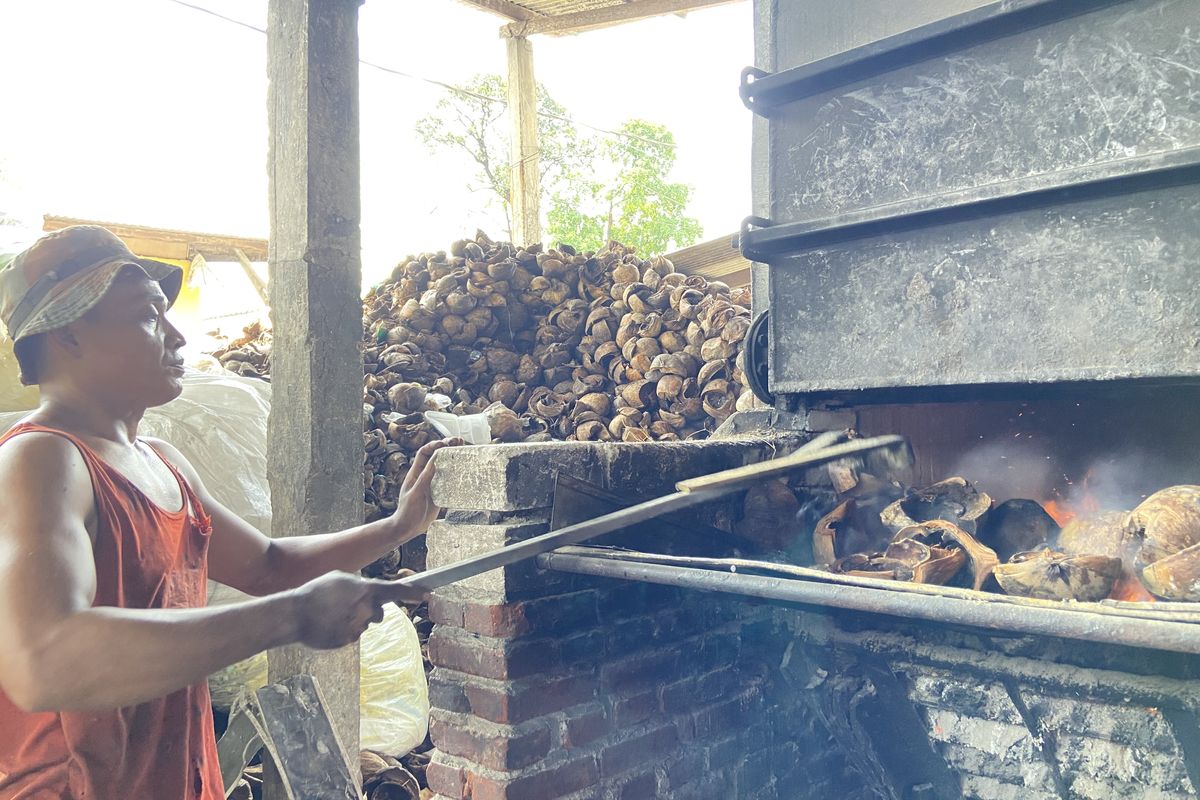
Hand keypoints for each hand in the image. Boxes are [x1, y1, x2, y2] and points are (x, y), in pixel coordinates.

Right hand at [289, 572, 426, 649]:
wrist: (294, 614)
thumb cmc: (316, 592)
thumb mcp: (340, 579)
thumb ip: (360, 585)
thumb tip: (370, 593)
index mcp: (365, 590)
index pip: (395, 591)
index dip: (413, 593)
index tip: (429, 594)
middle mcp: (365, 609)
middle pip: (378, 612)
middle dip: (370, 610)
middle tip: (347, 605)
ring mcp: (357, 627)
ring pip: (364, 624)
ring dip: (353, 620)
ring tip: (331, 614)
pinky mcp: (348, 641)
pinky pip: (352, 635)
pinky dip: (343, 631)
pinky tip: (328, 625)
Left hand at [387, 437, 463, 541]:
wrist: (408, 528)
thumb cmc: (407, 512)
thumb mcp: (415, 494)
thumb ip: (425, 478)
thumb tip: (435, 460)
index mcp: (416, 473)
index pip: (424, 453)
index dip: (434, 445)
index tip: (445, 443)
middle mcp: (424, 476)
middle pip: (435, 456)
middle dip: (446, 446)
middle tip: (459, 441)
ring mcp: (432, 484)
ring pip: (443, 466)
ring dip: (452, 457)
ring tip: (464, 449)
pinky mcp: (439, 493)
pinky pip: (448, 480)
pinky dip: (455, 473)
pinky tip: (464, 469)